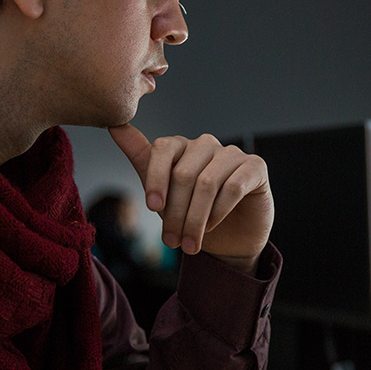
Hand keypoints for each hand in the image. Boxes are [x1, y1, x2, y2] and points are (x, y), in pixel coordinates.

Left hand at [109, 124, 273, 274]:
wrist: (228, 240)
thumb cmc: (192, 212)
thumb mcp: (162, 191)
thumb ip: (141, 159)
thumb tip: (114, 125)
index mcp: (181, 146)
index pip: (162, 148)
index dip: (156, 178)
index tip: (152, 208)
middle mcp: (206, 145)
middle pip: (184, 172)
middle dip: (175, 213)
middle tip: (171, 241)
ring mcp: (233, 154)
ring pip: (207, 183)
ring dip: (195, 219)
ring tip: (190, 244)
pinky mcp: (256, 167)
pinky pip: (233, 187)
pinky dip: (218, 211)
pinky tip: (212, 227)